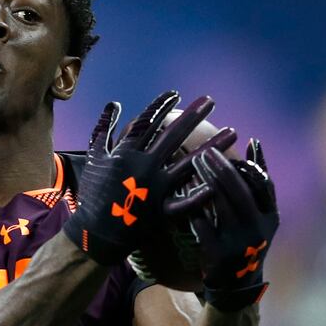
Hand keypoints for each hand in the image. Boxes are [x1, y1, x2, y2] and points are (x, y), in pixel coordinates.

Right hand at [62, 91, 218, 264]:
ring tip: (232, 132)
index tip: (176, 94)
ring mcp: (155, 188)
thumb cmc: (93, 192)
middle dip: (193, 117)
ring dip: (212, 147)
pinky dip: (200, 194)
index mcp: (126, 152)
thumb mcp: (94, 156)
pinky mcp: (161, 210)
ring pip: (189, 163)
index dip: (161, 106)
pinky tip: (218, 181)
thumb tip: (113, 104)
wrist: (95, 231)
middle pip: (173, 136)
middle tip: (210, 101)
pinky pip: (184, 202)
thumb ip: (104, 128)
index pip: (147, 122)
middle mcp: (143, 166)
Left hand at [191, 139, 278, 310]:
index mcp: (270, 217)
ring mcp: (238, 243)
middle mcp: (257, 230)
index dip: (247, 163)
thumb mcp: (260, 214)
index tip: (232, 145)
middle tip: (205, 152)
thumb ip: (259, 181)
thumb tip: (255, 143)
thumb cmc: (245, 237)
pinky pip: (202, 223)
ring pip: (220, 205)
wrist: (236, 283)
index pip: (263, 184)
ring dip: (205, 182)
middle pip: (239, 192)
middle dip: (221, 169)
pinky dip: (193, 204)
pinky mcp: (218, 254)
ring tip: (193, 164)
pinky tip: (182, 188)